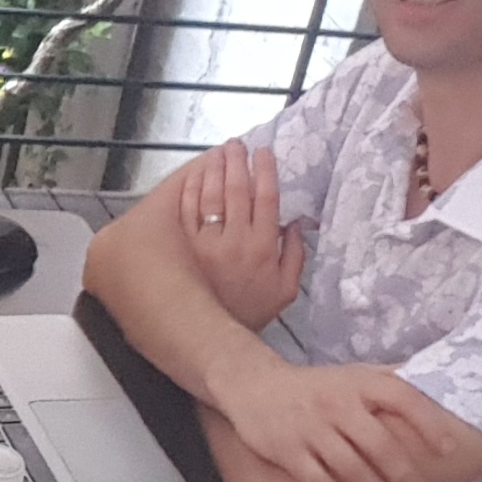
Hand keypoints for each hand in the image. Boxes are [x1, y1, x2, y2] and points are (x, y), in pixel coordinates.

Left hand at [182, 141, 303, 331]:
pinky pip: (187, 212)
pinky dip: (192, 190)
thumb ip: (294, 256)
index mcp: (263, 247)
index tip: (264, 153)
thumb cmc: (251, 311)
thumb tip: (295, 225)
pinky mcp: (186, 249)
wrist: (216, 336)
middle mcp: (236, 241)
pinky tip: (195, 176)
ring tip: (218, 153)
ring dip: (214, 170)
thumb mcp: (286, 290)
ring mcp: (208, 243)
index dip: (265, 172)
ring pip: (211, 196)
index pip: (266, 199)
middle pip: (237, 191)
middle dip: (237, 163)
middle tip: (237, 145)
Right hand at [206, 352, 463, 481]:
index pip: (401, 397)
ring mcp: (311, 429)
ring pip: (353, 471)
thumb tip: (438, 387)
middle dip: (408, 481)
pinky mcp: (288, 452)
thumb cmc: (316, 386)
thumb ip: (388, 381)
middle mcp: (336, 404)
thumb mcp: (352, 374)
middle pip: (381, 447)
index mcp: (358, 382)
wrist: (253, 386)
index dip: (428, 423)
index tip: (448, 450)